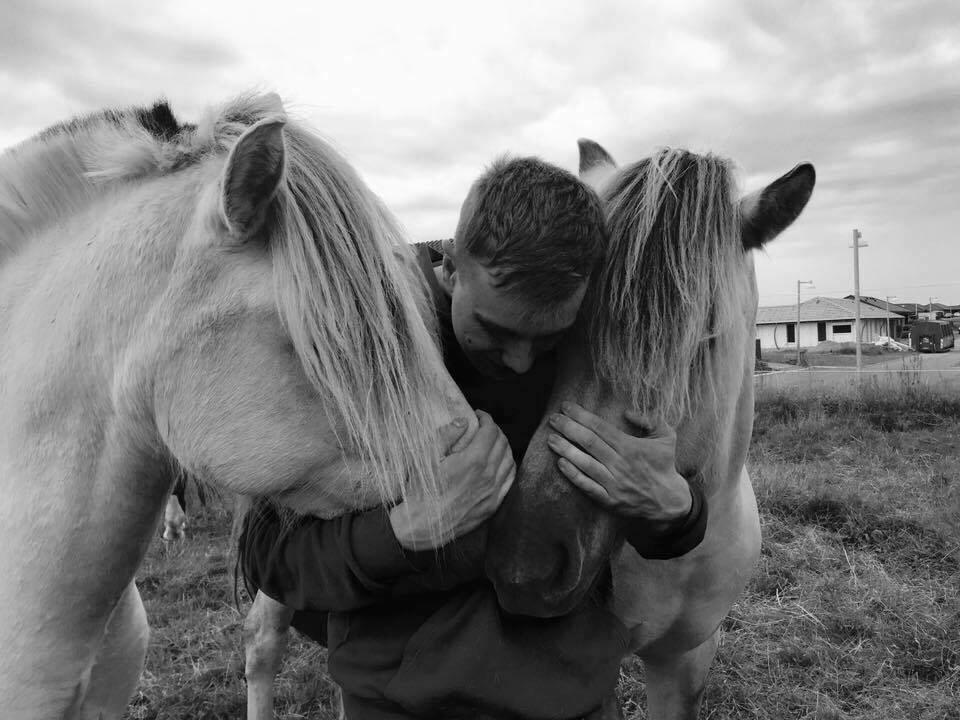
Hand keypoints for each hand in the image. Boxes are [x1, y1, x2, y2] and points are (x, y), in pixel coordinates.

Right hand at [390, 410, 514, 549]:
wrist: (422, 525)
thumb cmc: (421, 490)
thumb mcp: (427, 457)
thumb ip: (447, 435)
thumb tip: (463, 421)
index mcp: (473, 461)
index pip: (490, 431)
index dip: (486, 419)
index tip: (479, 415)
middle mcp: (488, 476)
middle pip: (502, 443)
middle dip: (495, 430)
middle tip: (484, 427)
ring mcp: (493, 492)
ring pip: (509, 460)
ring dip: (503, 446)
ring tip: (492, 442)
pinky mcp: (492, 505)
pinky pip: (509, 479)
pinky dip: (507, 465)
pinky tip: (499, 462)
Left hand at [546, 403, 691, 522]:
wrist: (668, 502)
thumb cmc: (664, 465)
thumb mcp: (666, 436)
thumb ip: (649, 419)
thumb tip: (627, 412)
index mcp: (631, 447)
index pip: (600, 427)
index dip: (581, 416)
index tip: (566, 406)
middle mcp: (620, 464)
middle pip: (589, 442)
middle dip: (568, 428)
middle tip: (553, 419)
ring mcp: (613, 483)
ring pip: (584, 463)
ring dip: (565, 449)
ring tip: (550, 439)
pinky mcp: (609, 500)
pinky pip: (587, 486)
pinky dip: (572, 474)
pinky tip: (560, 463)